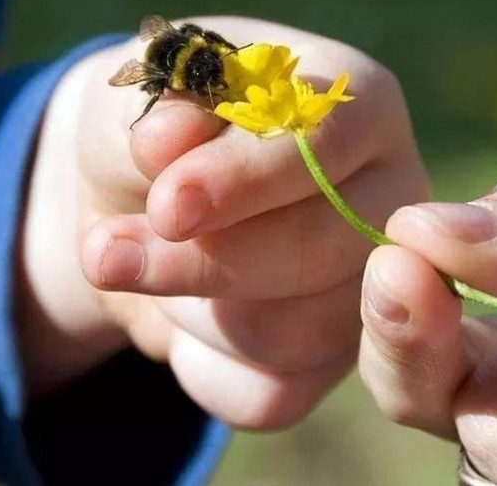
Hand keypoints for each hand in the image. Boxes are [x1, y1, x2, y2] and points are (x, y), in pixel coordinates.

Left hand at [18, 17, 428, 427]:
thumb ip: (156, 112)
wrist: (139, 207)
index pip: (327, 142)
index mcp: (357, 106)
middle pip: (324, 251)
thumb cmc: (155, 136)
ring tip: (141, 263)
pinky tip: (176, 318)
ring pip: (296, 335)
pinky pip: (274, 394)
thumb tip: (168, 139)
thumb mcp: (137, 101)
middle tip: (106, 254)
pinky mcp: (337, 359)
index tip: (168, 208)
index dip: (246, 180)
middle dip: (205, 263)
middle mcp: (391, 198)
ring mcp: (375, 289)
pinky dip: (200, 366)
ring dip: (189, 310)